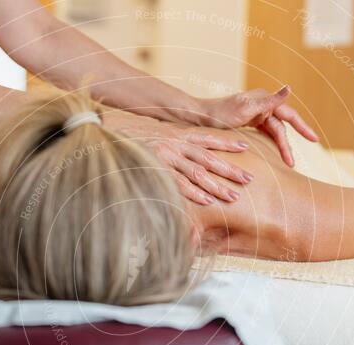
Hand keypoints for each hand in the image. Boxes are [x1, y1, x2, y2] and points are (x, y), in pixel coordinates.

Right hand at [102, 111, 253, 204]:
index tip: (245, 146)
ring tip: (234, 197)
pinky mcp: (157, 167)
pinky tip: (208, 201)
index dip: (226, 143)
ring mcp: (166, 156)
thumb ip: (169, 147)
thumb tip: (180, 159)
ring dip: (217, 186)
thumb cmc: (129, 140)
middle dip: (231, 169)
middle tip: (250, 179)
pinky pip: (179, 183)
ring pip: (198, 172)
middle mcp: (175, 144)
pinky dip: (194, 193)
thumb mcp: (154, 138)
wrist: (104, 134)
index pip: (207, 138)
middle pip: (209, 158)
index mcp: (176, 135)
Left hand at [199, 86, 318, 166]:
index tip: (314, 140)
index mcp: (264, 100)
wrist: (199, 117)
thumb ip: (269, 101)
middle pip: (281, 128)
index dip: (302, 127)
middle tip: (292, 164)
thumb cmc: (219, 113)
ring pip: (273, 132)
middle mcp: (262, 105)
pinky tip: (273, 155)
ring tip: (285, 164)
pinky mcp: (249, 122)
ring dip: (279, 147)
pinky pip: (264, 134)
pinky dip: (270, 143)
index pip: (289, 115)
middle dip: (287, 145)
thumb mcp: (245, 108)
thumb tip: (289, 88)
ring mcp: (256, 113)